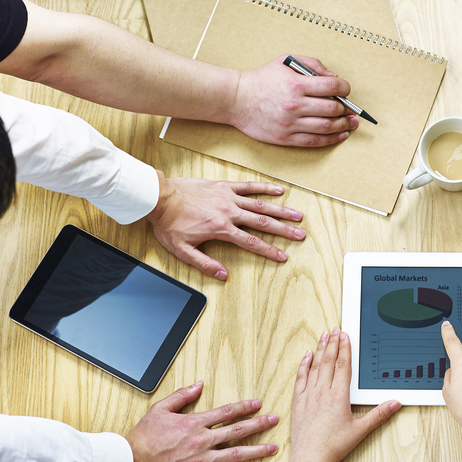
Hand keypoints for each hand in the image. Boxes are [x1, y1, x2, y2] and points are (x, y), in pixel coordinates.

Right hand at [125, 382, 278, 461]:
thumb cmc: (143, 438)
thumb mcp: (160, 409)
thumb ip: (182, 395)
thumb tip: (199, 384)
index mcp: (194, 423)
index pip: (226, 412)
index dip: (244, 407)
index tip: (258, 404)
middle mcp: (202, 440)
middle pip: (237, 430)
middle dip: (259, 424)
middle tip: (275, 420)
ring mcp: (202, 460)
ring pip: (236, 454)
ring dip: (257, 450)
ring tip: (273, 447)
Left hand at [146, 173, 306, 279]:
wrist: (161, 197)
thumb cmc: (170, 223)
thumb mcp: (183, 250)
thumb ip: (204, 263)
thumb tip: (223, 275)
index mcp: (221, 229)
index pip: (251, 242)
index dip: (269, 251)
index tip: (283, 256)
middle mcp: (229, 212)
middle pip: (263, 223)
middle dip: (284, 230)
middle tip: (300, 234)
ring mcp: (228, 197)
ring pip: (260, 204)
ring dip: (280, 210)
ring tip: (297, 215)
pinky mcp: (224, 186)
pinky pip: (248, 186)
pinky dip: (264, 188)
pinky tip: (278, 190)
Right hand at [227, 55, 358, 146]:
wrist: (236, 99)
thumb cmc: (262, 79)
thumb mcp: (286, 62)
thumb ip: (312, 65)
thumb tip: (334, 78)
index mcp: (296, 84)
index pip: (332, 88)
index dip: (345, 89)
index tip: (346, 90)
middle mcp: (295, 105)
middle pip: (333, 109)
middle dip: (346, 109)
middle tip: (351, 109)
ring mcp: (290, 123)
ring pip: (327, 127)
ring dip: (344, 125)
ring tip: (351, 123)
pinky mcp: (285, 138)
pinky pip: (314, 141)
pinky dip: (331, 139)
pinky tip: (340, 135)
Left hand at [283, 328, 399, 461]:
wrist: (310, 458)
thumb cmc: (333, 446)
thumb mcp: (360, 430)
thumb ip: (379, 415)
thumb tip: (395, 403)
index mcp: (339, 396)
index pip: (343, 365)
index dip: (345, 348)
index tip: (345, 336)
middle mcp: (323, 392)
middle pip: (329, 361)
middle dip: (332, 343)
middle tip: (335, 330)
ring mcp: (309, 395)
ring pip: (315, 366)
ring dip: (319, 349)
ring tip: (323, 336)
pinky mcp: (298, 401)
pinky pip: (300, 378)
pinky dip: (304, 365)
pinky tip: (306, 356)